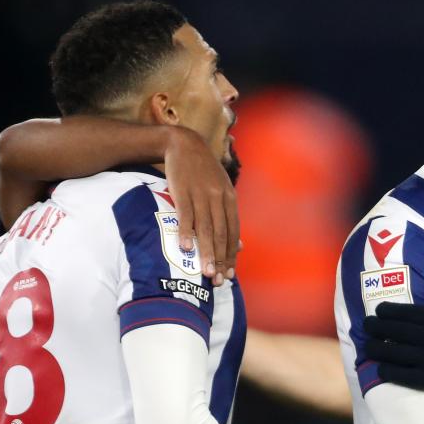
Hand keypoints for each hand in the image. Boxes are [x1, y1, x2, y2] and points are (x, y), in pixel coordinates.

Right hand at [164, 128, 239, 285]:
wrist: (183, 143)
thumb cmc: (203, 172)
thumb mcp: (222, 190)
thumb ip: (229, 217)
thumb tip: (240, 246)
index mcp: (230, 199)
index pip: (232, 232)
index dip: (230, 255)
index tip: (228, 275)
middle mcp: (218, 198)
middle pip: (220, 234)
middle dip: (220, 259)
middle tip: (217, 281)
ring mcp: (200, 194)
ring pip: (205, 228)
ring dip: (206, 252)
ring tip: (205, 272)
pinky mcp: (182, 191)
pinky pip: (185, 215)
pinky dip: (185, 232)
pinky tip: (185, 248)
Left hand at [364, 265, 423, 407]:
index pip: (404, 312)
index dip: (386, 311)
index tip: (378, 312)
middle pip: (392, 331)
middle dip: (375, 328)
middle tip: (366, 328)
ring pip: (392, 353)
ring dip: (376, 349)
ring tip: (368, 348)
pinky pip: (401, 375)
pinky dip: (387, 372)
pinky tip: (381, 369)